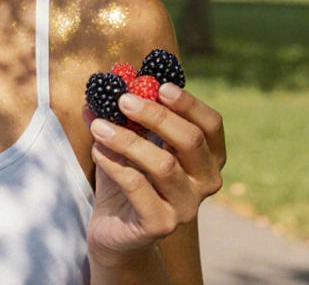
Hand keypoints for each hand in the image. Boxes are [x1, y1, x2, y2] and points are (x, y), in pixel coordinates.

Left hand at [84, 83, 224, 264]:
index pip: (211, 125)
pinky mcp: (161, 225)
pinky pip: (138, 187)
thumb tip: (107, 79)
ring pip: (163, 164)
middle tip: (123, 100)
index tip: (159, 86)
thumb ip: (123, 113)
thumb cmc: (126, 177)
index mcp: (206, 158)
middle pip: (191, 141)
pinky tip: (97, 150)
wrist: (113, 228)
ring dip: (127, 139)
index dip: (189, 103)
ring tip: (98, 125)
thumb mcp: (127, 140)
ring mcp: (186, 207)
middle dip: (156, 116)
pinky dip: (115, 164)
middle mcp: (205, 183)